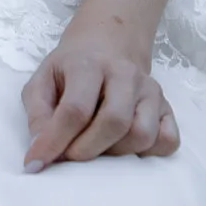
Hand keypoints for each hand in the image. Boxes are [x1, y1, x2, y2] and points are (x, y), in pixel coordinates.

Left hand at [22, 26, 179, 171]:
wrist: (108, 42)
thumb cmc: (72, 68)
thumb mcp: (43, 78)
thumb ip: (37, 112)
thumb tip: (40, 150)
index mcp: (88, 64)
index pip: (75, 109)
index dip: (55, 141)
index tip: (37, 163)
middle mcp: (124, 73)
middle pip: (114, 122)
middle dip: (88, 150)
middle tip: (71, 157)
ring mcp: (150, 90)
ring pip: (142, 134)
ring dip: (117, 153)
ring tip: (98, 148)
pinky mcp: (167, 106)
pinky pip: (169, 140)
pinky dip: (150, 152)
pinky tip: (128, 147)